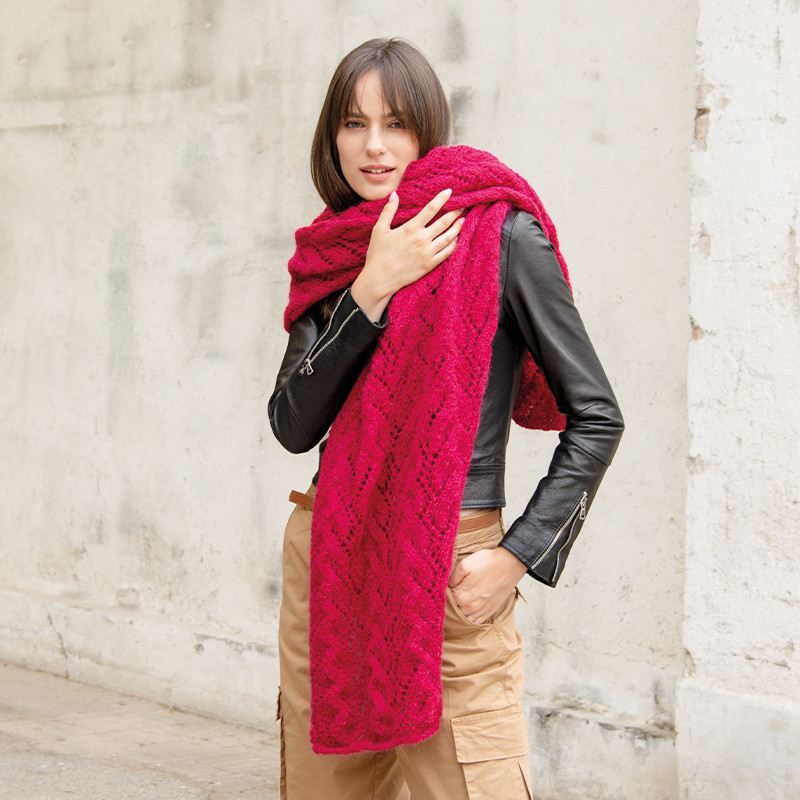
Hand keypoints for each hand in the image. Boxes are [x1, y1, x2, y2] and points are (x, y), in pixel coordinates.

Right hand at [350, 188, 463, 320]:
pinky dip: (454, 244)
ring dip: (458, 227)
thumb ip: (388, 211)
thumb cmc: (377, 254)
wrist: (380, 279)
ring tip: (463, 220)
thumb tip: (394, 194)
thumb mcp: (379, 230)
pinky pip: (447, 252)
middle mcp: (422, 239)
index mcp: (411, 228)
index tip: (450, 192)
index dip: (442, 199)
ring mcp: (428, 253)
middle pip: (444, 222)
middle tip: (464, 205)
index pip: (431, 209)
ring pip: (449, 237)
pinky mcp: (430, 264)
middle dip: (456, 212)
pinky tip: (456, 239)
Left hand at [449, 547, 527, 623]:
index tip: (447, 586)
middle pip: (453, 610)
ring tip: (462, 600)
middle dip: (452, 602)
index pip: (445, 599)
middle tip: (455, 591)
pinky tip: (470, 608)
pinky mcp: (490, 611)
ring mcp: (480, 611)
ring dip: (460, 611)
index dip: (445, 592)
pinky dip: (471, 618)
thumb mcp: (464, 564)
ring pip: (464, 618)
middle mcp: (470, 607)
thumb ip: (452, 577)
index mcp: (461, 596)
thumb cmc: (487, 562)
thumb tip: (447, 586)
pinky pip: (476, 622)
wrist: (509, 564)